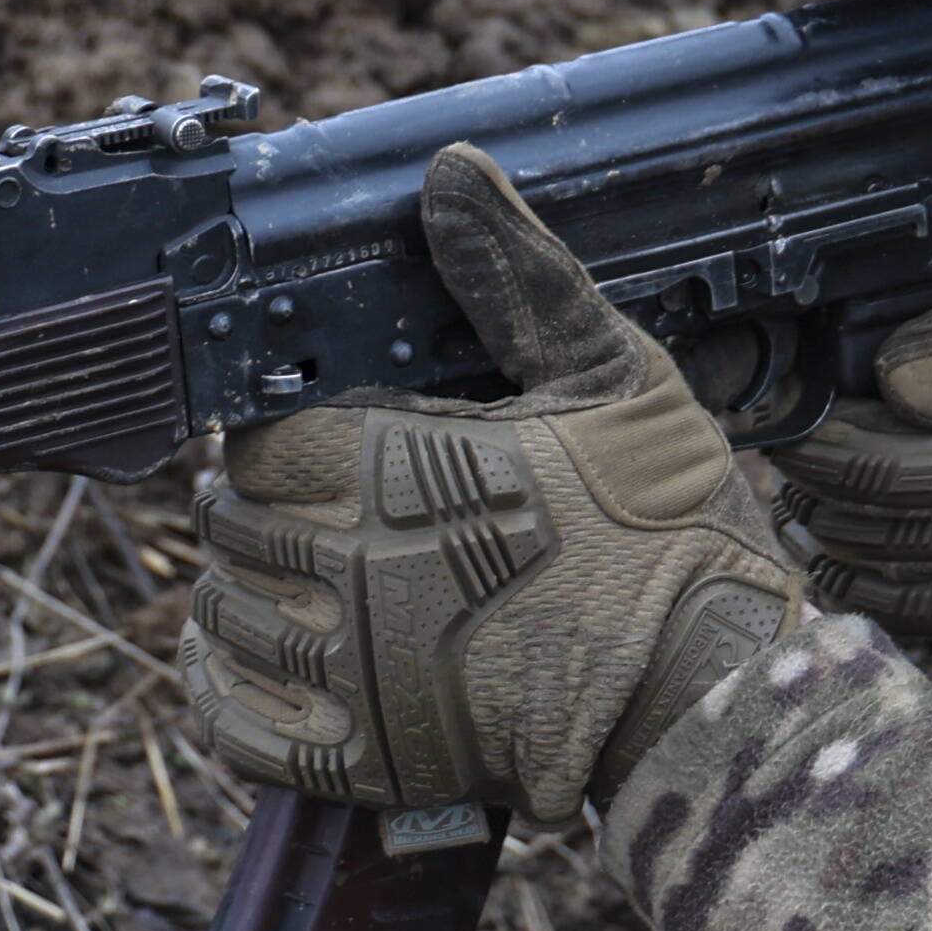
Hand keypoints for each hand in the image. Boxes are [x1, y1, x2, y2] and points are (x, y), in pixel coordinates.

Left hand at [187, 147, 799, 822]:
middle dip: (261, 505)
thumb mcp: (613, 376)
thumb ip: (520, 278)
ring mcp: (347, 672)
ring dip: (242, 588)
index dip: (280, 428)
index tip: (320, 433)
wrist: (710, 695)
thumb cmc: (669, 532)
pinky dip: (222, 686)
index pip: (258, 435)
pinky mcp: (360, 758)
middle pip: (227, 521)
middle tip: (314, 502)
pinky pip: (234, 723)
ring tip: (292, 575)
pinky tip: (250, 655)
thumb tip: (454, 172)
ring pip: (221, 615)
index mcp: (392, 467)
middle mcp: (346, 570)